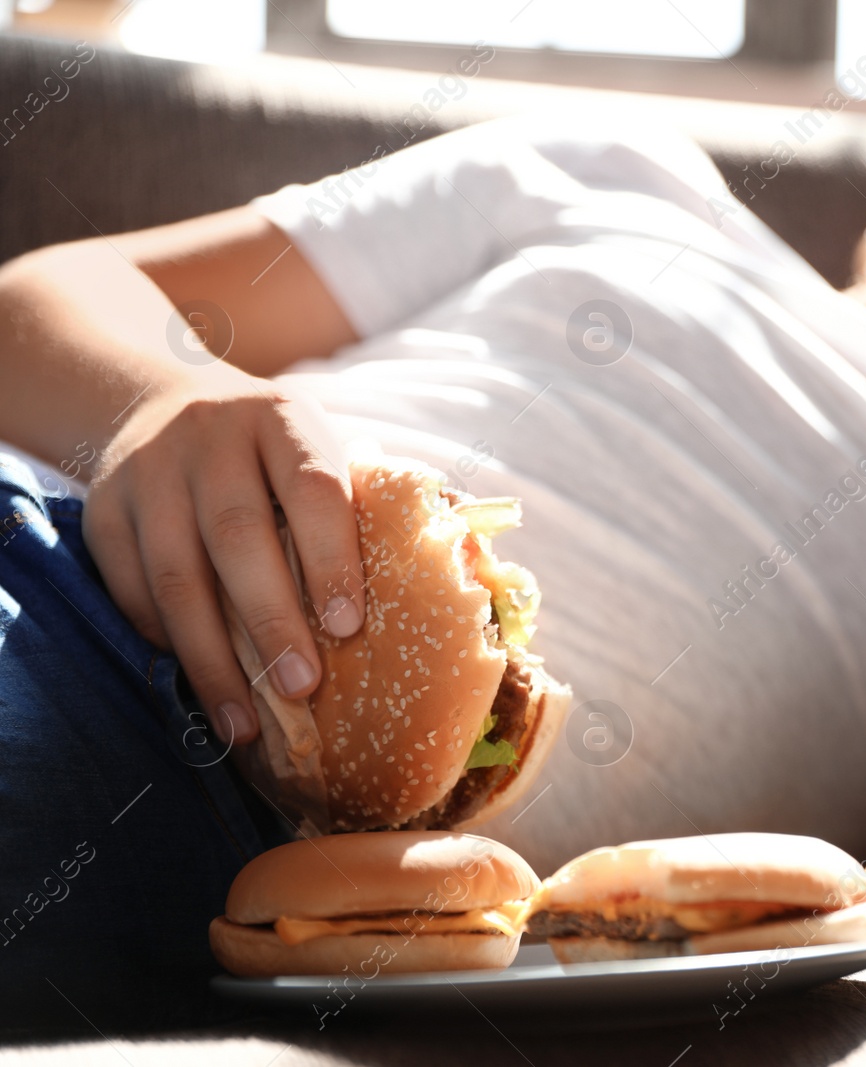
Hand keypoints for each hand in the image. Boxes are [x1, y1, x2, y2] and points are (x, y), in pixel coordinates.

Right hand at [82, 371, 365, 744]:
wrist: (164, 402)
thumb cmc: (274, 453)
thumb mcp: (320, 450)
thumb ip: (368, 504)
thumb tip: (459, 575)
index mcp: (282, 419)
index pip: (312, 488)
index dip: (331, 559)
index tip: (349, 628)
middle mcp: (210, 437)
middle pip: (237, 536)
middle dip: (271, 621)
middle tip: (303, 687)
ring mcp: (148, 471)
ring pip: (175, 574)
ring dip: (211, 656)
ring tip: (245, 721)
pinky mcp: (102, 510)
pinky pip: (132, 588)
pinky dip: (166, 642)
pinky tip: (201, 682)